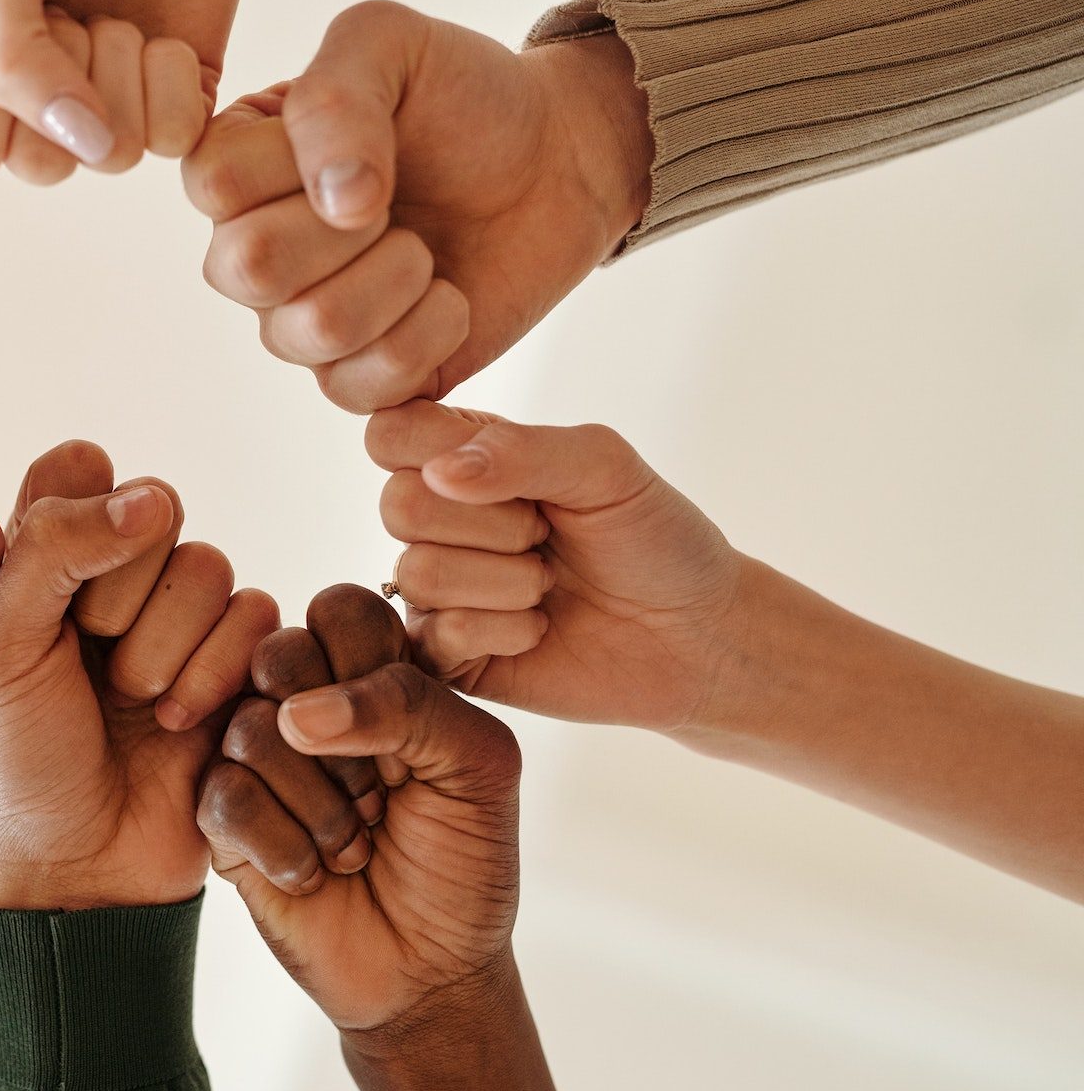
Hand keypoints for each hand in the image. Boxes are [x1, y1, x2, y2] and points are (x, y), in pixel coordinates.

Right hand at [0, 8, 210, 181]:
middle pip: (44, 167)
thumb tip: (81, 144)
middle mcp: (40, 104)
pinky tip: (162, 34)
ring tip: (113, 13)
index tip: (16, 24)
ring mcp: (112, 109)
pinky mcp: (178, 102)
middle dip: (65, 78)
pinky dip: (172, 80)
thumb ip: (7, 55)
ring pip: (114, 154)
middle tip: (70, 10)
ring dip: (119, 70)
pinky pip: (176, 140)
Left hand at [0, 440, 278, 909]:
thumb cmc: (22, 763)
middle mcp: (116, 575)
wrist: (83, 872)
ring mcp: (181, 618)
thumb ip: (54, 549)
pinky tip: (180, 726)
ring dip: (168, 648)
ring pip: (209, 566)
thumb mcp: (1, 647)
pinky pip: (257, 616)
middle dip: (120, 602)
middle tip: (91, 670)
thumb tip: (150, 499)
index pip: (81, 469)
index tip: (48, 601)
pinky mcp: (240, 661)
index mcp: (42, 556)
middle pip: (155, 511)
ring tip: (135, 707)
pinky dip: (216, 675)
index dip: (75, 527)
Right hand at [182, 2, 653, 408]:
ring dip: (395, 280)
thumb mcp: (390, 44)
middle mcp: (251, 250)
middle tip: (396, 203)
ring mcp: (297, 323)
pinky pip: (359, 390)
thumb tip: (336, 205)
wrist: (556, 163)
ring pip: (308, 332)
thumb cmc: (464, 95)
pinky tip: (448, 298)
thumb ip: (334, 97)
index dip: (299, 163)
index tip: (366, 136)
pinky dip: (426, 338)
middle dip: (348, 229)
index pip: (215, 184)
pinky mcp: (358, 379)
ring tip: (426, 249)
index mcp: (238, 165)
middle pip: (248, 268)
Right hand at [199, 587, 556, 1090]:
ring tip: (353, 846)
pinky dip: (287, 848)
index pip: (342, 608)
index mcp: (369, 670)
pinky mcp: (219, 817)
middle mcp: (304, 702)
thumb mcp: (479, 765)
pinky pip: (226, 797)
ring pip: (252, 731)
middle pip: (280, 655)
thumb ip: (412, 702)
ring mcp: (254, 756)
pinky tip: (314, 876)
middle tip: (381, 798)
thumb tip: (297, 713)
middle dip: (347, 747)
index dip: (369, 667)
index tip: (411, 738)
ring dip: (323, 809)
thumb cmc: (462, 860)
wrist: (430, 970)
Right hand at [367, 400, 746, 734]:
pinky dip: (507, 629)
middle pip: (398, 504)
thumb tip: (438, 473)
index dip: (439, 451)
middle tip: (544, 535)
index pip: (391, 432)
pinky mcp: (445, 658)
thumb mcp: (604, 466)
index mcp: (461, 459)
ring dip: (508, 582)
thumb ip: (520, 450)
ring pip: (421, 573)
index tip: (513, 473)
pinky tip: (539, 628)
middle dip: (495, 524)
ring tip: (548, 585)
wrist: (698, 636)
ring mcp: (436, 592)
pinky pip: (442, 634)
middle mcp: (436, 521)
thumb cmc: (654, 539)